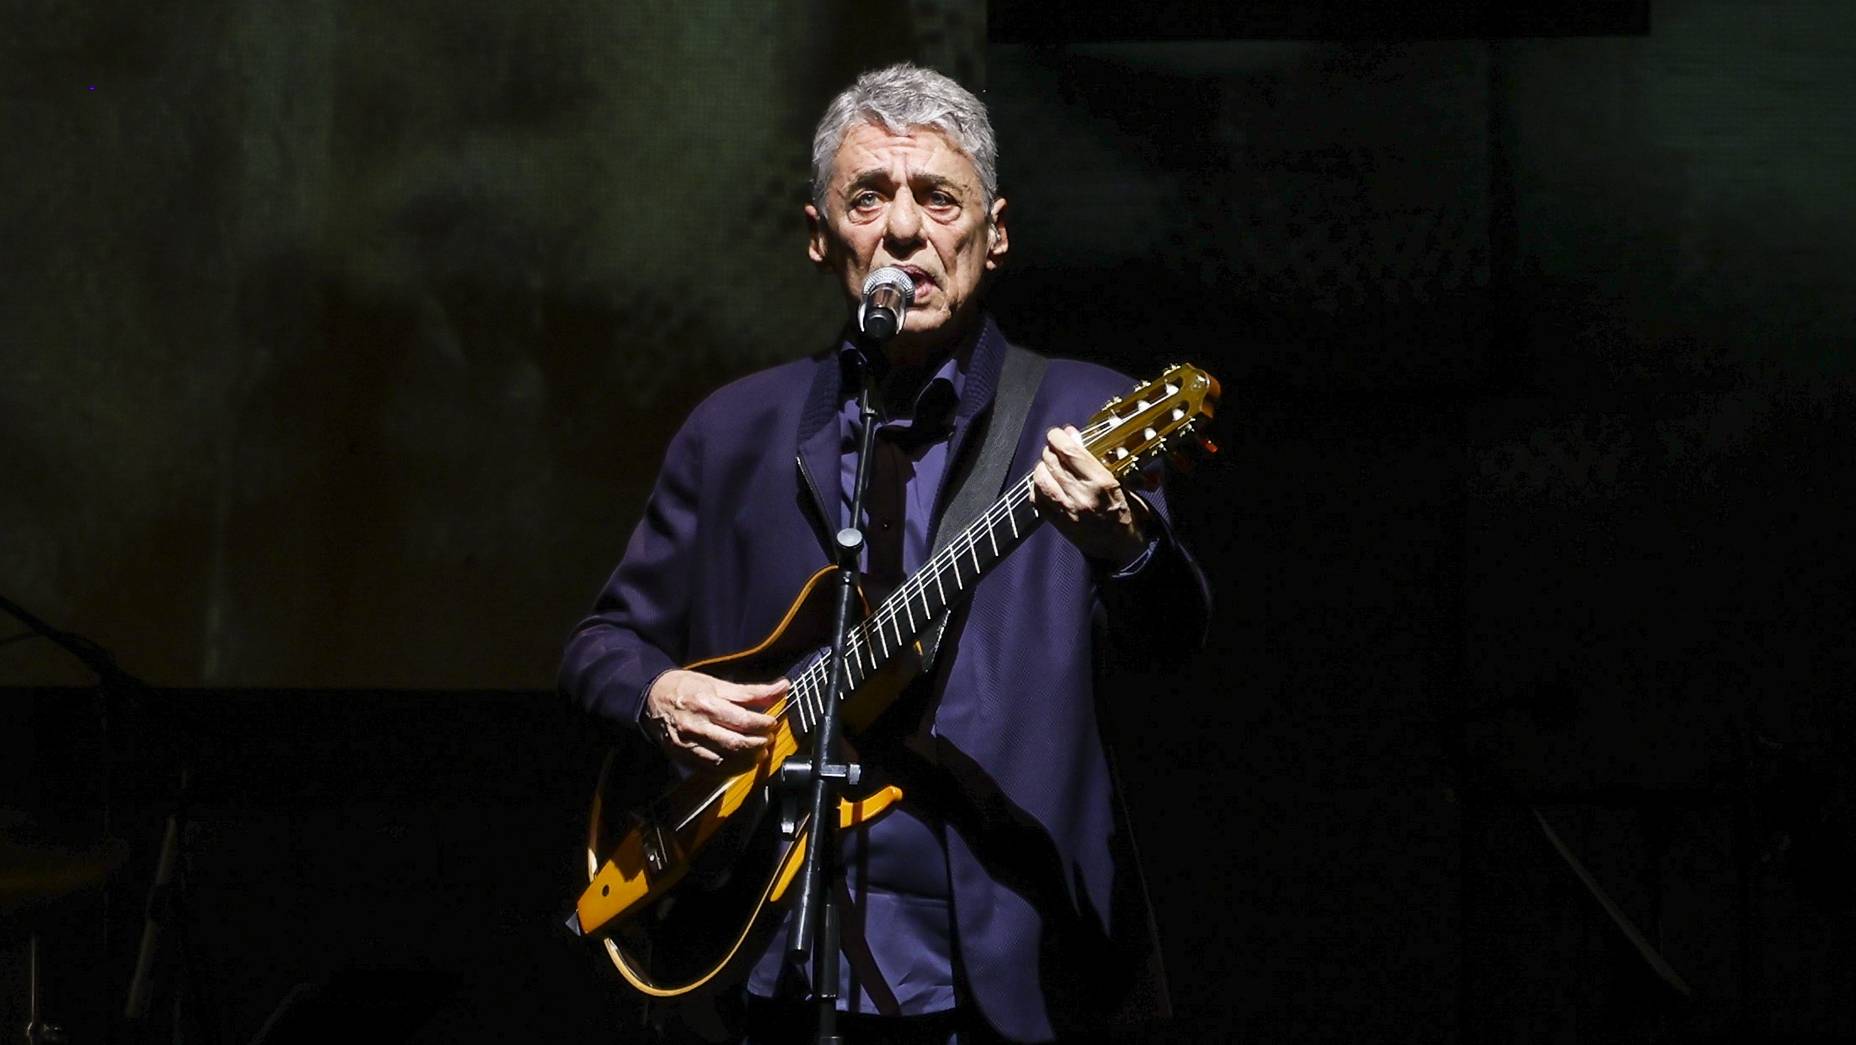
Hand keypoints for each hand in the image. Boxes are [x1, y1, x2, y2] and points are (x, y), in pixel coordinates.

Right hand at [643, 669, 785, 768]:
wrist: (650, 698)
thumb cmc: (686, 688)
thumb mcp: (717, 683)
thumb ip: (752, 691)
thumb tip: (783, 688)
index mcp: (707, 703)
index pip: (744, 720)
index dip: (764, 724)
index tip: (772, 723)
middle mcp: (697, 726)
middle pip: (736, 743)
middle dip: (758, 743)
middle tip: (768, 739)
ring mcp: (689, 745)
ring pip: (725, 760)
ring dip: (748, 759)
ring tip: (759, 752)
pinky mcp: (683, 757)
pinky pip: (712, 770)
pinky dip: (732, 769)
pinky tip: (742, 763)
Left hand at [1030, 425, 1149, 566]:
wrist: (1121, 548)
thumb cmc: (1125, 512)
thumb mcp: (1119, 481)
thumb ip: (1095, 459)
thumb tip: (1072, 436)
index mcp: (1101, 482)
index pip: (1070, 451)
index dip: (1058, 437)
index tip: (1057, 433)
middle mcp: (1081, 495)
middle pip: (1052, 462)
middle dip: (1051, 449)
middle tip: (1056, 447)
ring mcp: (1067, 510)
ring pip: (1041, 478)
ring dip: (1042, 466)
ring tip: (1049, 464)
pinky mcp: (1058, 522)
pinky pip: (1036, 499)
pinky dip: (1037, 486)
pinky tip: (1045, 483)